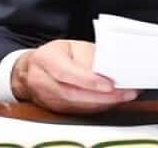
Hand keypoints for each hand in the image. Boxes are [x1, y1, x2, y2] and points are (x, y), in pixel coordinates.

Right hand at [11, 39, 137, 113]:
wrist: (32, 70)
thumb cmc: (55, 55)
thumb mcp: (72, 46)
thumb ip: (89, 56)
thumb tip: (110, 68)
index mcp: (45, 59)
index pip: (66, 72)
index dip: (88, 80)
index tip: (109, 84)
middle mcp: (42, 80)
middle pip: (73, 94)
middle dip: (102, 96)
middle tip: (124, 92)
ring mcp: (47, 98)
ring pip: (77, 106)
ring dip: (103, 103)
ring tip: (124, 96)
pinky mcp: (55, 110)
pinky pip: (79, 111)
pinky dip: (98, 107)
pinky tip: (112, 102)